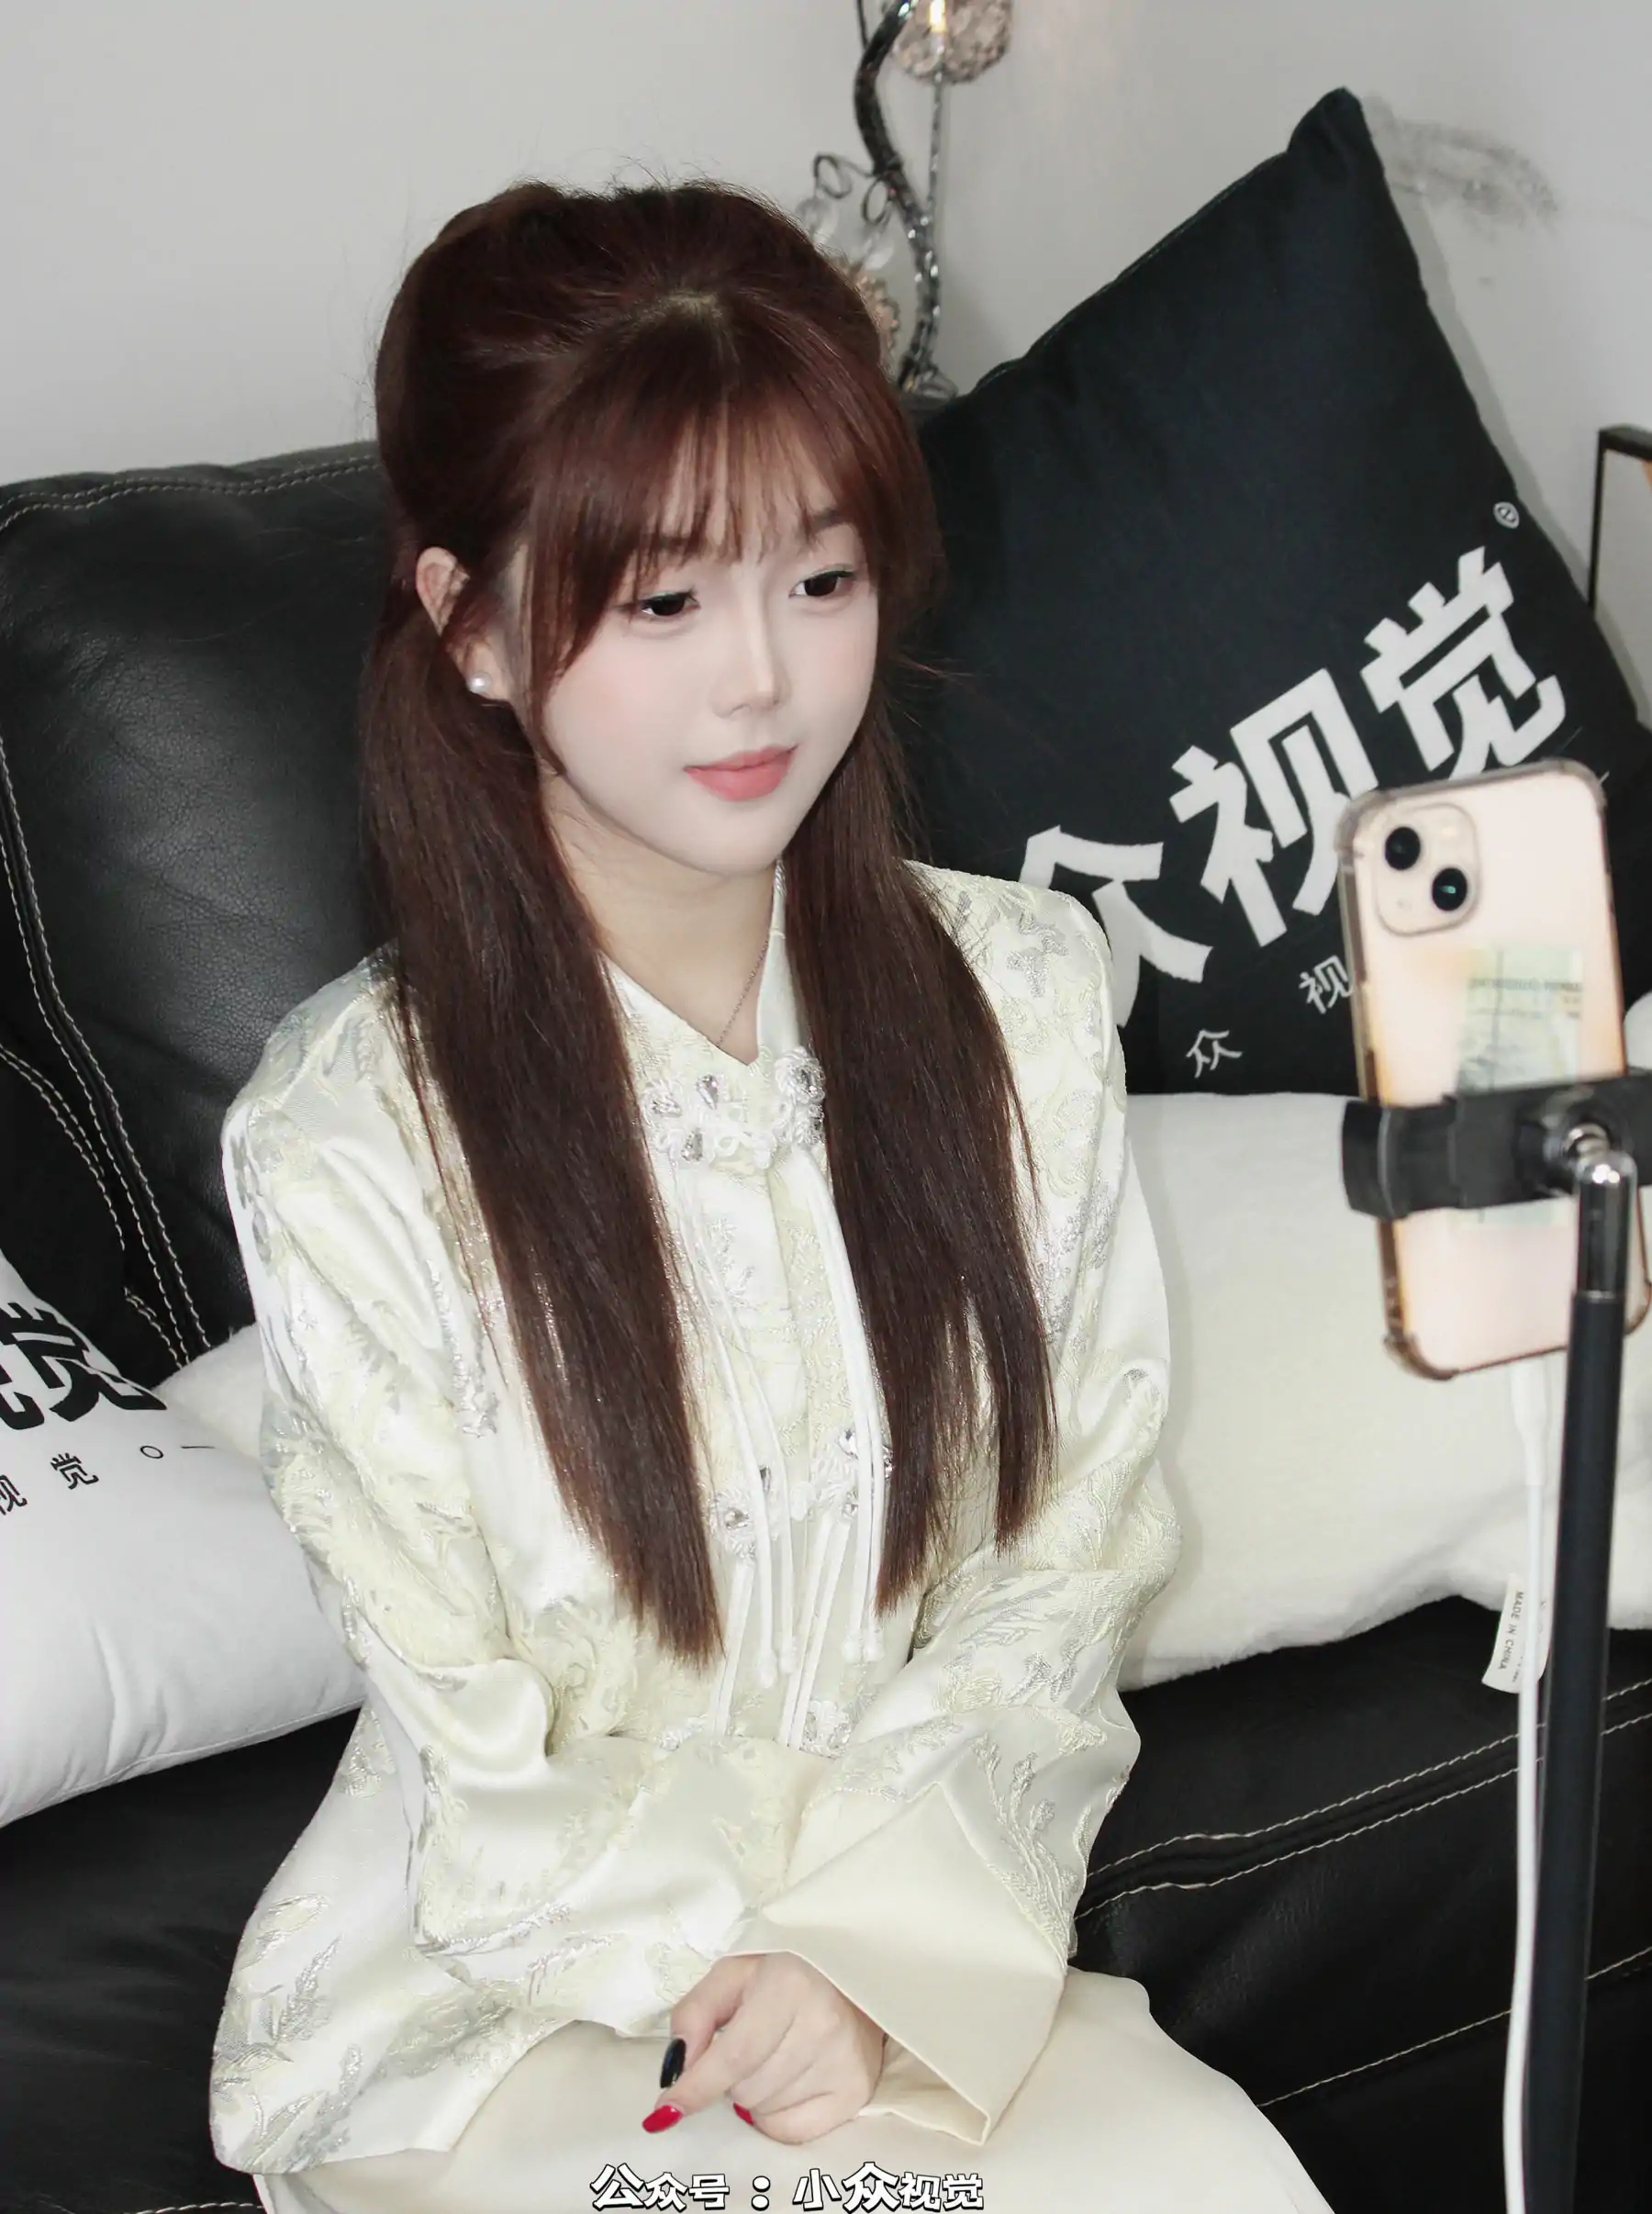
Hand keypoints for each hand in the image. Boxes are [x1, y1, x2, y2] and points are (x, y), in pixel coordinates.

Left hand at [652, 1951, 886, 2144]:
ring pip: (764, 2110)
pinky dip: (777, 2115)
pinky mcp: (857, 2089)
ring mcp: (844, 2060)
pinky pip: (793, 2131)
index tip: (665, 2111)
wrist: (852, 1971)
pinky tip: (789, 2081)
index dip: (696, 2087)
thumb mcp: (732, 1975)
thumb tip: (676, 2070)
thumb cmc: (785, 1972)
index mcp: (788, 1986)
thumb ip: (694, 2014)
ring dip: (755, 2093)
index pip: (734, 2056)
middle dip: (730, 2077)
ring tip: (775, 2054)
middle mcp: (822, 2025)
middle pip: (745, 2089)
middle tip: (749, 2044)